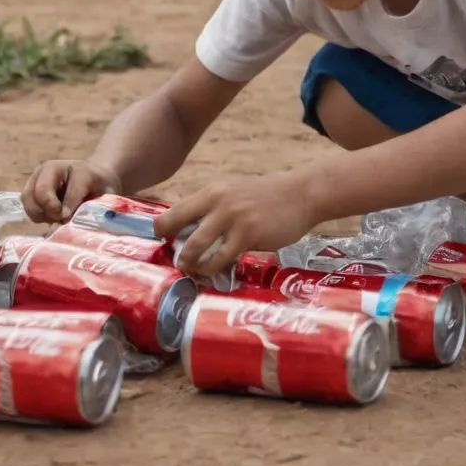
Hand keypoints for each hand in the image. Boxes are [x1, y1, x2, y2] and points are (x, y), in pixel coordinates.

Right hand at [21, 159, 121, 223]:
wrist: (92, 178)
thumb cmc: (99, 188)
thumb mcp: (105, 196)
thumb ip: (91, 208)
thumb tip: (65, 222)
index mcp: (78, 169)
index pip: (71, 191)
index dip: (70, 208)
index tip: (70, 218)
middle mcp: (52, 168)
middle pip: (41, 192)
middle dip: (51, 211)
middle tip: (61, 219)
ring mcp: (38, 176)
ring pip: (29, 199)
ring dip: (41, 214)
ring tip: (56, 217)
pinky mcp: (30, 188)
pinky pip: (27, 206)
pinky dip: (36, 215)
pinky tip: (50, 216)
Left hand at [154, 172, 316, 277]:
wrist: (301, 194)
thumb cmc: (267, 197)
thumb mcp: (235, 193)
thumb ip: (213, 208)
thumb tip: (189, 230)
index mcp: (211, 191)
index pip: (173, 211)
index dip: (163, 230)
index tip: (165, 244)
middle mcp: (217, 201)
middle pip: (176, 227)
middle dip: (172, 249)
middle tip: (177, 263)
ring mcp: (232, 218)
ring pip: (196, 247)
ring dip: (189, 264)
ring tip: (193, 271)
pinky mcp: (248, 234)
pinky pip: (221, 259)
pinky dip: (213, 270)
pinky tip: (215, 274)